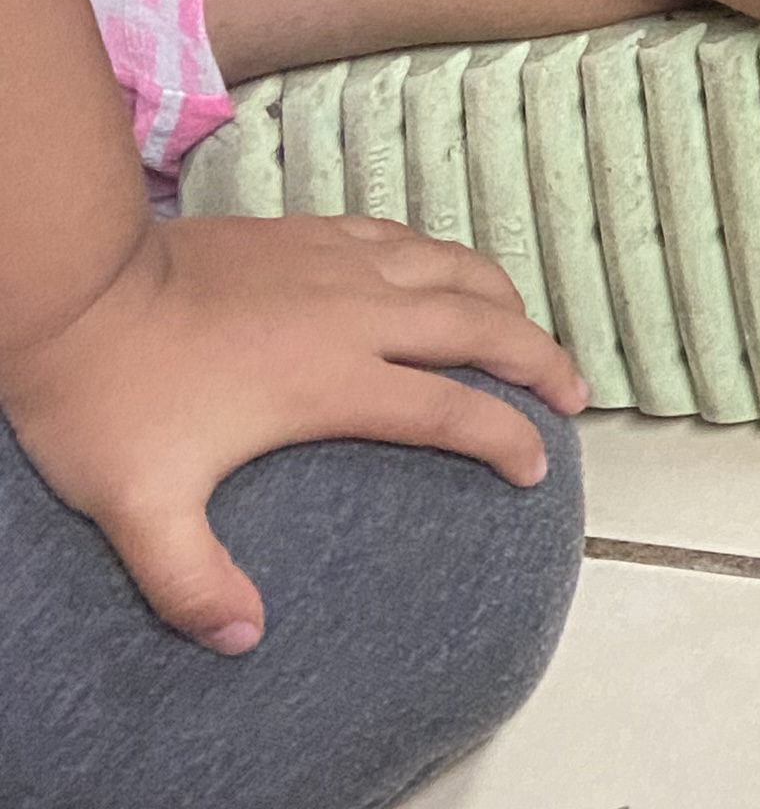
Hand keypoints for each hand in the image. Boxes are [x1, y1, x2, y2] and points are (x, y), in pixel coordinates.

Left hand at [0, 214, 582, 651]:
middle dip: (541, 360)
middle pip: (483, 327)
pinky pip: (406, 237)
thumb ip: (191, 582)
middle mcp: (359, 315)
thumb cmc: (112, 398)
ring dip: (504, 301)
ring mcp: (338, 263)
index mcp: (335, 380)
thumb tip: (243, 638)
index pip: (451, 410)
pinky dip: (444, 258)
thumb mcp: (139, 508)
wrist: (76, 291)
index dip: (506, 439)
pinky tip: (442, 273)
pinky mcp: (311, 232)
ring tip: (525, 329)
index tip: (536, 466)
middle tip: (573, 392)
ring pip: (456, 270)